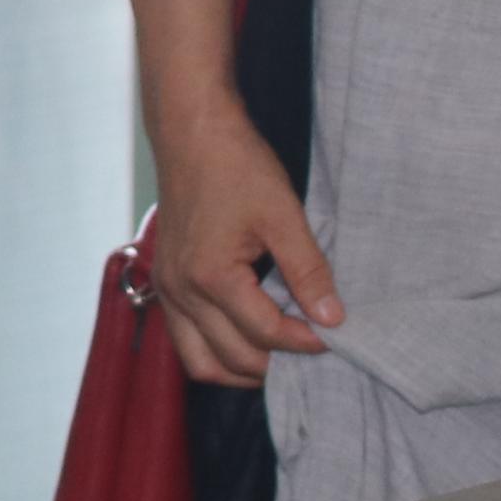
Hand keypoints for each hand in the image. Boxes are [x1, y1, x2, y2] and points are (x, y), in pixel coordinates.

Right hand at [143, 104, 338, 384]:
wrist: (192, 132)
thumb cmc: (236, 165)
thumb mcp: (283, 214)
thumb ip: (308, 270)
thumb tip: (332, 317)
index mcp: (210, 276)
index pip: (264, 332)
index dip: (304, 341)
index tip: (335, 335)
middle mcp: (181, 291)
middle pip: (231, 357)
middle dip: (275, 363)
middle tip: (312, 350)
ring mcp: (168, 290)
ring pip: (199, 362)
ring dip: (240, 369)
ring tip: (279, 359)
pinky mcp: (166, 283)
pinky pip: (186, 339)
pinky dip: (216, 351)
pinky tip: (246, 339)